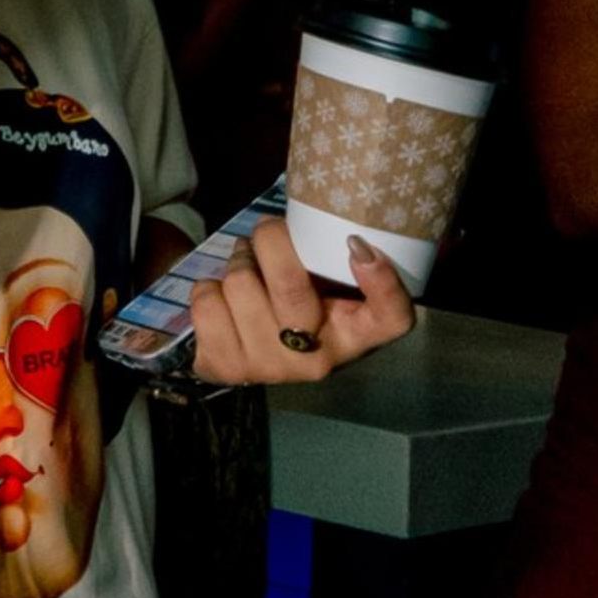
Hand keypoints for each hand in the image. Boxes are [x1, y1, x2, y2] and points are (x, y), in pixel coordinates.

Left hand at [185, 218, 418, 385]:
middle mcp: (318, 360)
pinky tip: (222, 298)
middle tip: (267, 233)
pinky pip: (206, 301)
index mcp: (354, 336)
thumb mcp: (323, 285)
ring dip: (237, 263)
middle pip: (292, 288)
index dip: (383, 283)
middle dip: (271, 241)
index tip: (356, 244)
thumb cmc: (292, 302)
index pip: (391, 319)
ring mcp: (270, 368)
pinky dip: (209, 287)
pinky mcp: (225, 366)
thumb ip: (329, 260)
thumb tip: (328, 229)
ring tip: (245, 266)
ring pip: (240, 285)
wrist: (239, 344)